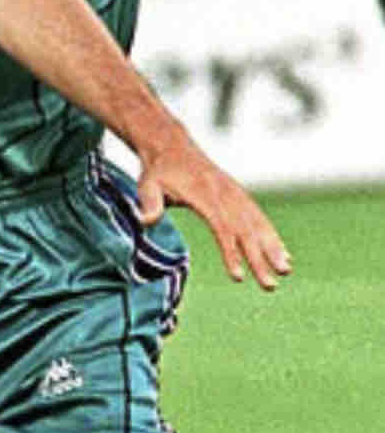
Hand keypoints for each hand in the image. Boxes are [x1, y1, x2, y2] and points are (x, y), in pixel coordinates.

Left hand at [134, 130, 291, 289]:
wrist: (171, 146)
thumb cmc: (159, 170)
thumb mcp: (148, 184)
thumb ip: (149, 203)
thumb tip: (146, 221)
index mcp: (204, 193)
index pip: (221, 226)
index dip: (230, 252)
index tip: (237, 277)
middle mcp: (224, 193)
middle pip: (245, 230)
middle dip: (259, 259)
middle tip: (270, 286)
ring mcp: (234, 192)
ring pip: (257, 222)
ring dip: (272, 247)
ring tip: (286, 270)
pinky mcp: (237, 194)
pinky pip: (257, 216)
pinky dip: (270, 234)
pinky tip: (282, 252)